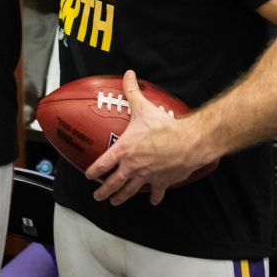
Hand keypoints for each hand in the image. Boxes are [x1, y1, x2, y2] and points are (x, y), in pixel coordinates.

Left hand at [85, 70, 209, 205]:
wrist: (189, 142)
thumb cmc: (164, 127)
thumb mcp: (144, 107)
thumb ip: (132, 91)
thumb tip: (128, 74)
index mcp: (124, 150)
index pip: (102, 164)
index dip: (93, 171)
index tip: (88, 176)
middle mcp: (133, 167)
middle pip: (113, 183)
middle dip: (104, 191)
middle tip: (98, 196)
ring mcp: (147, 177)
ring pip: (130, 191)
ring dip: (121, 198)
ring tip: (115, 202)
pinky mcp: (162, 182)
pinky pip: (156, 193)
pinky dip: (154, 197)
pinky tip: (153, 200)